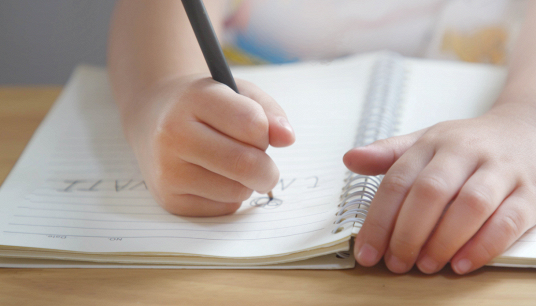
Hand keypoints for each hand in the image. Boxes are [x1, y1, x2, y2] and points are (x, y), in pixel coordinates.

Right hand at [122, 74, 294, 216]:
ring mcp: (167, 171)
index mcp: (193, 99)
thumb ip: (268, 112)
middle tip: (266, 167)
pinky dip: (230, 198)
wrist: (152, 118)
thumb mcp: (236, 93)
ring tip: (231, 166)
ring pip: (237, 191)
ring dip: (247, 183)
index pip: (252, 123)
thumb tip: (288, 139)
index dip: (266, 131)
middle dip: (268, 169)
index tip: (259, 132)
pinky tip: (214, 179)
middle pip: (245, 164)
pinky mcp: (169, 200)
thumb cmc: (203, 106)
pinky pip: (224, 208)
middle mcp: (173, 135)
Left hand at [343, 102, 535, 273]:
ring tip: (425, 265)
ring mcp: (500, 171)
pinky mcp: (528, 193)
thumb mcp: (423, 142)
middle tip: (396, 262)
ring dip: (443, 240)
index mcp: (433, 142)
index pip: (398, 180)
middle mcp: (465, 153)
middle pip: (431, 192)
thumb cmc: (463, 146)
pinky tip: (461, 264)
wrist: (521, 131)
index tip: (367, 251)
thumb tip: (349, 159)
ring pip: (471, 205)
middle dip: (408, 232)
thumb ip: (387, 154)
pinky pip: (508, 221)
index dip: (379, 219)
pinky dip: (484, 246)